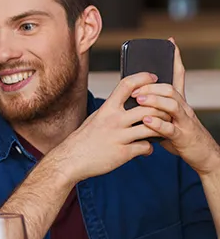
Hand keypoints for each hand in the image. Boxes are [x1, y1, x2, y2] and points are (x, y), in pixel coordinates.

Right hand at [52, 72, 169, 182]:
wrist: (70, 160)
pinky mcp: (123, 153)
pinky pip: (146, 147)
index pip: (127, 85)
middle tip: (167, 111)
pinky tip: (146, 149)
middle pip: (147, 107)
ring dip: (161, 128)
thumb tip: (128, 101)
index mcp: (107, 109)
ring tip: (162, 130)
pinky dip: (149, 148)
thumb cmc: (83, 139)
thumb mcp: (96, 118)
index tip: (153, 77)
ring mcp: (119, 137)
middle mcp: (113, 120)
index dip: (143, 78)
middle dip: (162, 108)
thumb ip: (112, 110)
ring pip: (152, 127)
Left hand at [131, 40, 219, 175]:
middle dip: (151, 86)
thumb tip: (135, 97)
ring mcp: (184, 122)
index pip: (178, 76)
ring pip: (172, 105)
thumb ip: (155, 108)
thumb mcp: (169, 118)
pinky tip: (146, 121)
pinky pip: (171, 129)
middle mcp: (184, 108)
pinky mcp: (183, 137)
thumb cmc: (181, 135)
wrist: (203, 155)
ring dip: (154, 101)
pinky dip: (158, 124)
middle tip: (133, 89)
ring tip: (138, 100)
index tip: (170, 43)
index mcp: (179, 102)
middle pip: (170, 89)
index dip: (175, 59)